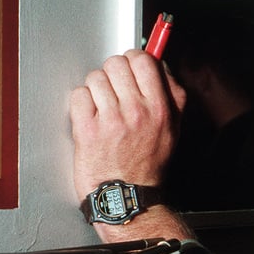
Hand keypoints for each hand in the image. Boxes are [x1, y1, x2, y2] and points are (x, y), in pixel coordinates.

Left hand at [69, 49, 186, 199]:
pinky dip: (82, 104)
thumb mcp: (174, 127)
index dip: (134, 59)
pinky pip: (79, 95)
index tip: (131, 66)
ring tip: (104, 108)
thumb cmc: (148, 163)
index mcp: (161, 107)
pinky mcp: (87, 130)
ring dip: (97, 89)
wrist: (127, 195)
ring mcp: (111, 120)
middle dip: (113, 73)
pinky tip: (92, 118)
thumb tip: (159, 65)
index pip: (144, 59)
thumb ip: (172, 94)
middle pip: (116, 63)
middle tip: (115, 89)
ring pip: (95, 77)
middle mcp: (138, 111)